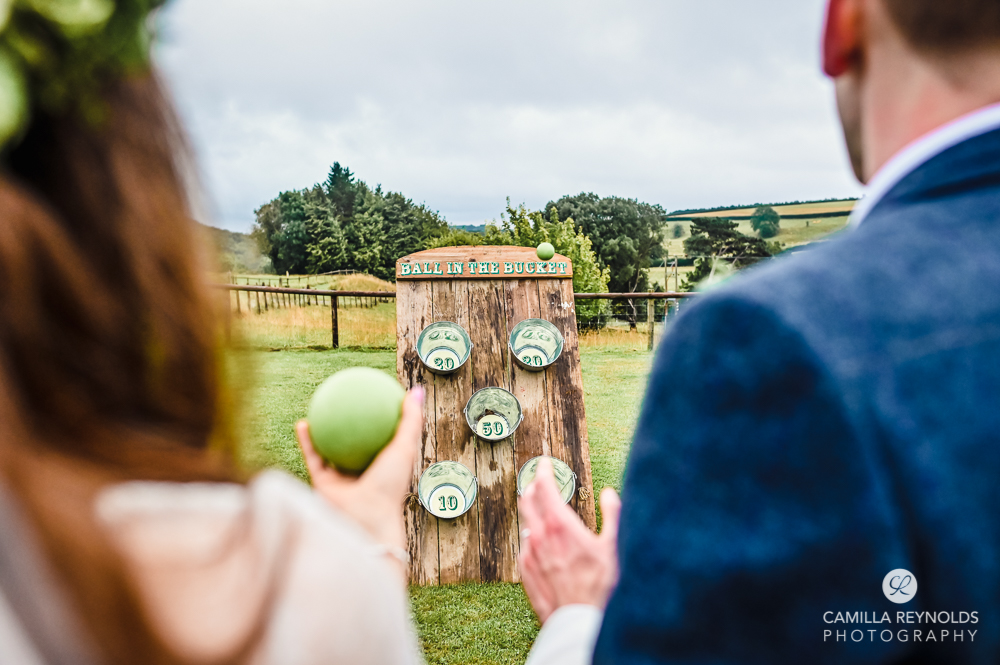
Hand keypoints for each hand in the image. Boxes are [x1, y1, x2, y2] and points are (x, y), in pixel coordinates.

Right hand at [296, 387, 423, 552]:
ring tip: (318, 406)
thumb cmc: (390, 485)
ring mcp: (343, 479)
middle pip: (356, 443)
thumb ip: (411, 420)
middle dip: (351, 424)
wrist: (364, 517)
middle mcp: (364, 471)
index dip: (382, 419)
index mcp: (385, 466)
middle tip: (347, 399)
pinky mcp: (323, 485)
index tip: (378, 397)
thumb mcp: (405, 448)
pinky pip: (313, 458)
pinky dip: (306, 442)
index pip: (384, 438)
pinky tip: (303, 422)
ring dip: (323, 431)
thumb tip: (416, 390)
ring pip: (330, 450)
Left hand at [518, 458, 620, 623]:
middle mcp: (540, 536)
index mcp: (560, 525)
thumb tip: (610, 493)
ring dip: (532, 511)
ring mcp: (530, 554)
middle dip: (533, 487)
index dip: (543, 471)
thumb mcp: (613, 546)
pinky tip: (542, 540)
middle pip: (527, 501)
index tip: (544, 463)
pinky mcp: (526, 571)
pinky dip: (532, 536)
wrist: (581, 622)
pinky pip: (525, 546)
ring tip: (543, 509)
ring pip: (525, 522)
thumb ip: (612, 514)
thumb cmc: (601, 587)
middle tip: (541, 482)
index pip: (544, 487)